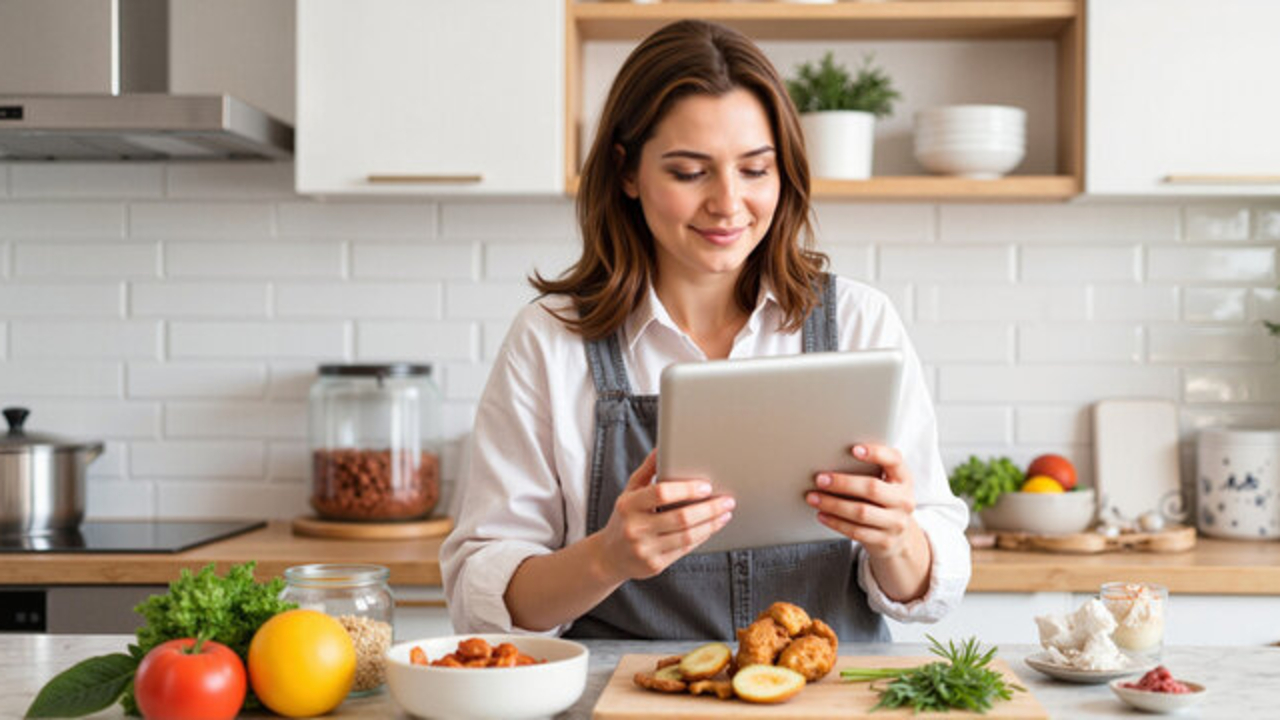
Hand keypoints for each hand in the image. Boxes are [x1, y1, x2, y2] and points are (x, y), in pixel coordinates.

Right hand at [595, 450, 734, 580]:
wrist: (609, 556)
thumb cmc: (624, 518)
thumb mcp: (630, 491)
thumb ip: (647, 470)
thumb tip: (662, 447)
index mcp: (629, 505)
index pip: (661, 493)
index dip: (686, 489)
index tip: (706, 486)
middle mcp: (635, 527)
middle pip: (680, 517)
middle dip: (709, 508)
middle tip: (727, 500)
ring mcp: (645, 548)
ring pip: (687, 536)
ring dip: (711, 524)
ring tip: (725, 513)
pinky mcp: (655, 564)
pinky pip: (685, 549)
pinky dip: (703, 536)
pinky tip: (713, 527)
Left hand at [806, 443, 920, 559]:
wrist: (900, 538)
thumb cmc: (885, 502)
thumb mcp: (887, 484)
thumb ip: (871, 470)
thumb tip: (832, 458)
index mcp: (904, 480)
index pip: (894, 460)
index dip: (876, 453)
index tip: (854, 449)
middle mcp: (904, 500)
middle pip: (872, 488)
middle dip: (843, 483)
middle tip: (820, 479)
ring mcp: (896, 523)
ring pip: (860, 512)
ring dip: (833, 504)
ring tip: (814, 497)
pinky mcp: (885, 541)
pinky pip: (856, 531)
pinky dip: (835, 522)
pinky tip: (822, 515)